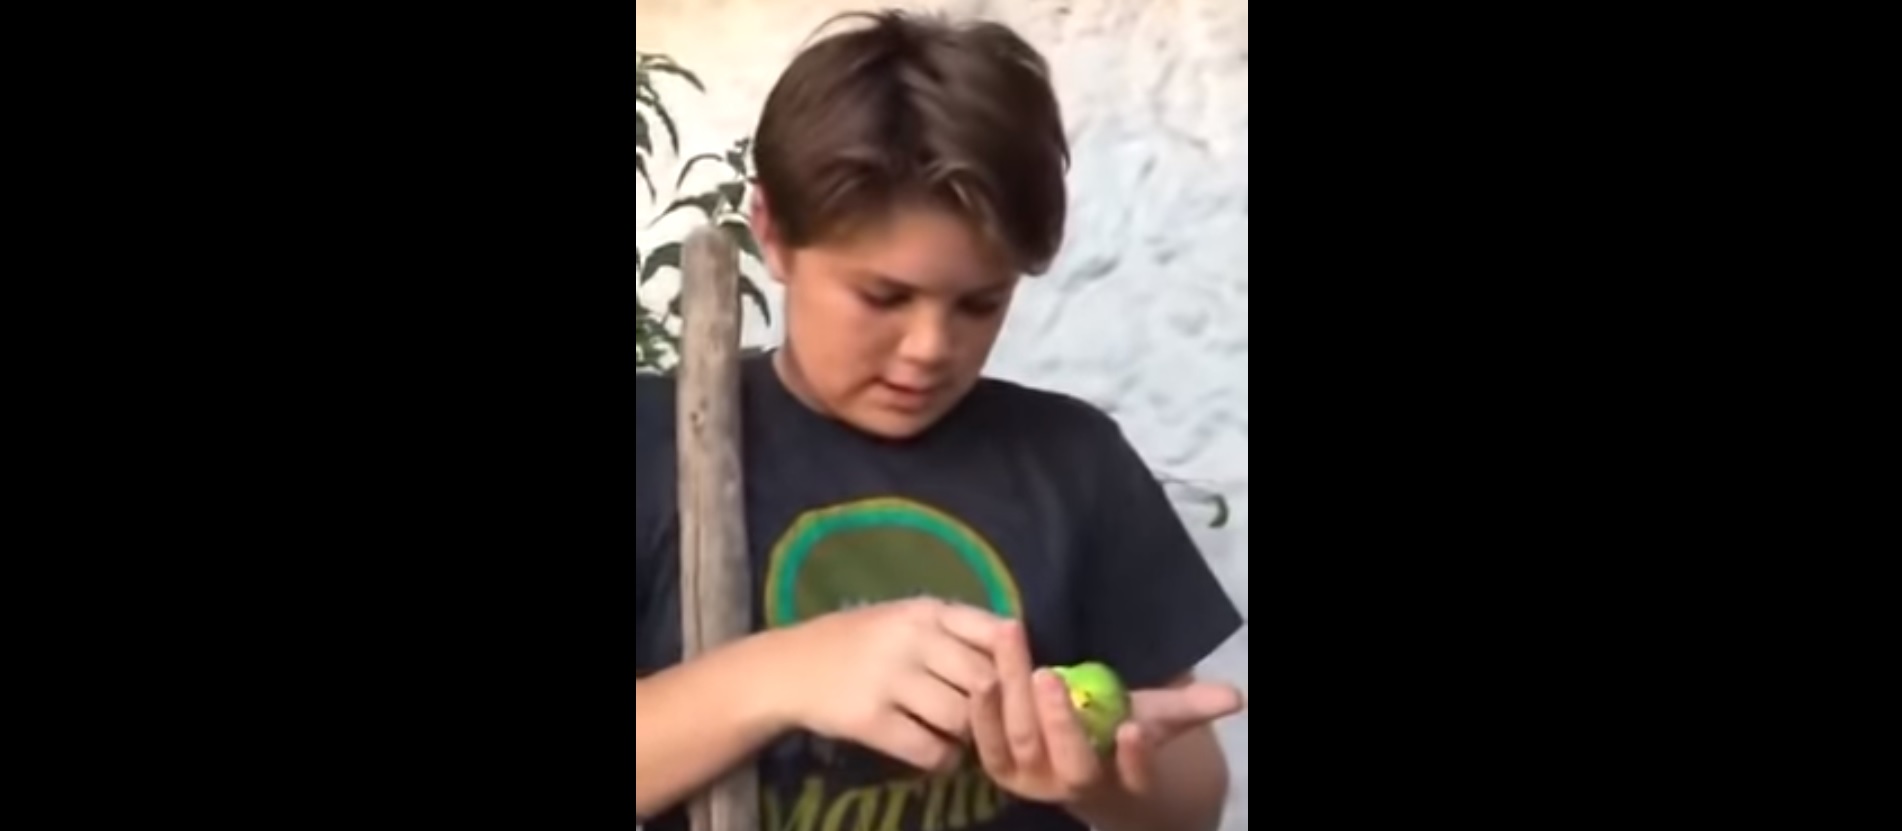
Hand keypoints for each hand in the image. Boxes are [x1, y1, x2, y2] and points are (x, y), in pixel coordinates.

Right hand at [770, 598, 1005, 772]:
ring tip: (956, 736)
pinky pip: (928, 750)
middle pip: (987, 682)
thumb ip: (958, 633)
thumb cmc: (861, 643)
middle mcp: (912, 638)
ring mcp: (889, 678)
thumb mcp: (907, 620)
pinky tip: (934, 753)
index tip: (1016, 686)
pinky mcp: (869, 719)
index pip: (998, 633)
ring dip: (969, 737)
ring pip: (962, 719)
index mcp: (928, 610)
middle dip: (994, 709)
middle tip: (986, 722)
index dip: (1017, 665)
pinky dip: (941, 760)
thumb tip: (1020, 662)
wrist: (790, 667)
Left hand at [969, 621, 1244, 803]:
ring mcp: (1035, 782)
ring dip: (1012, 697)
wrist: (1080, 774)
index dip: (1135, 755)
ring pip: (1023, 742)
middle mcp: (1077, 788)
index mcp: (1124, 780)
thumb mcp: (1158, 720)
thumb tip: (1237, 696)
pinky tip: (981, 675)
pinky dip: (982, 714)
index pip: (1136, 774)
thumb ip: (1191, 706)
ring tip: (1011, 645)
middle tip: (1049, 674)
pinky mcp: (1000, 769)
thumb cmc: (1120, 736)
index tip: (1135, 727)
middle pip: (1070, 759)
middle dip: (1058, 720)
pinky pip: (988, 745)